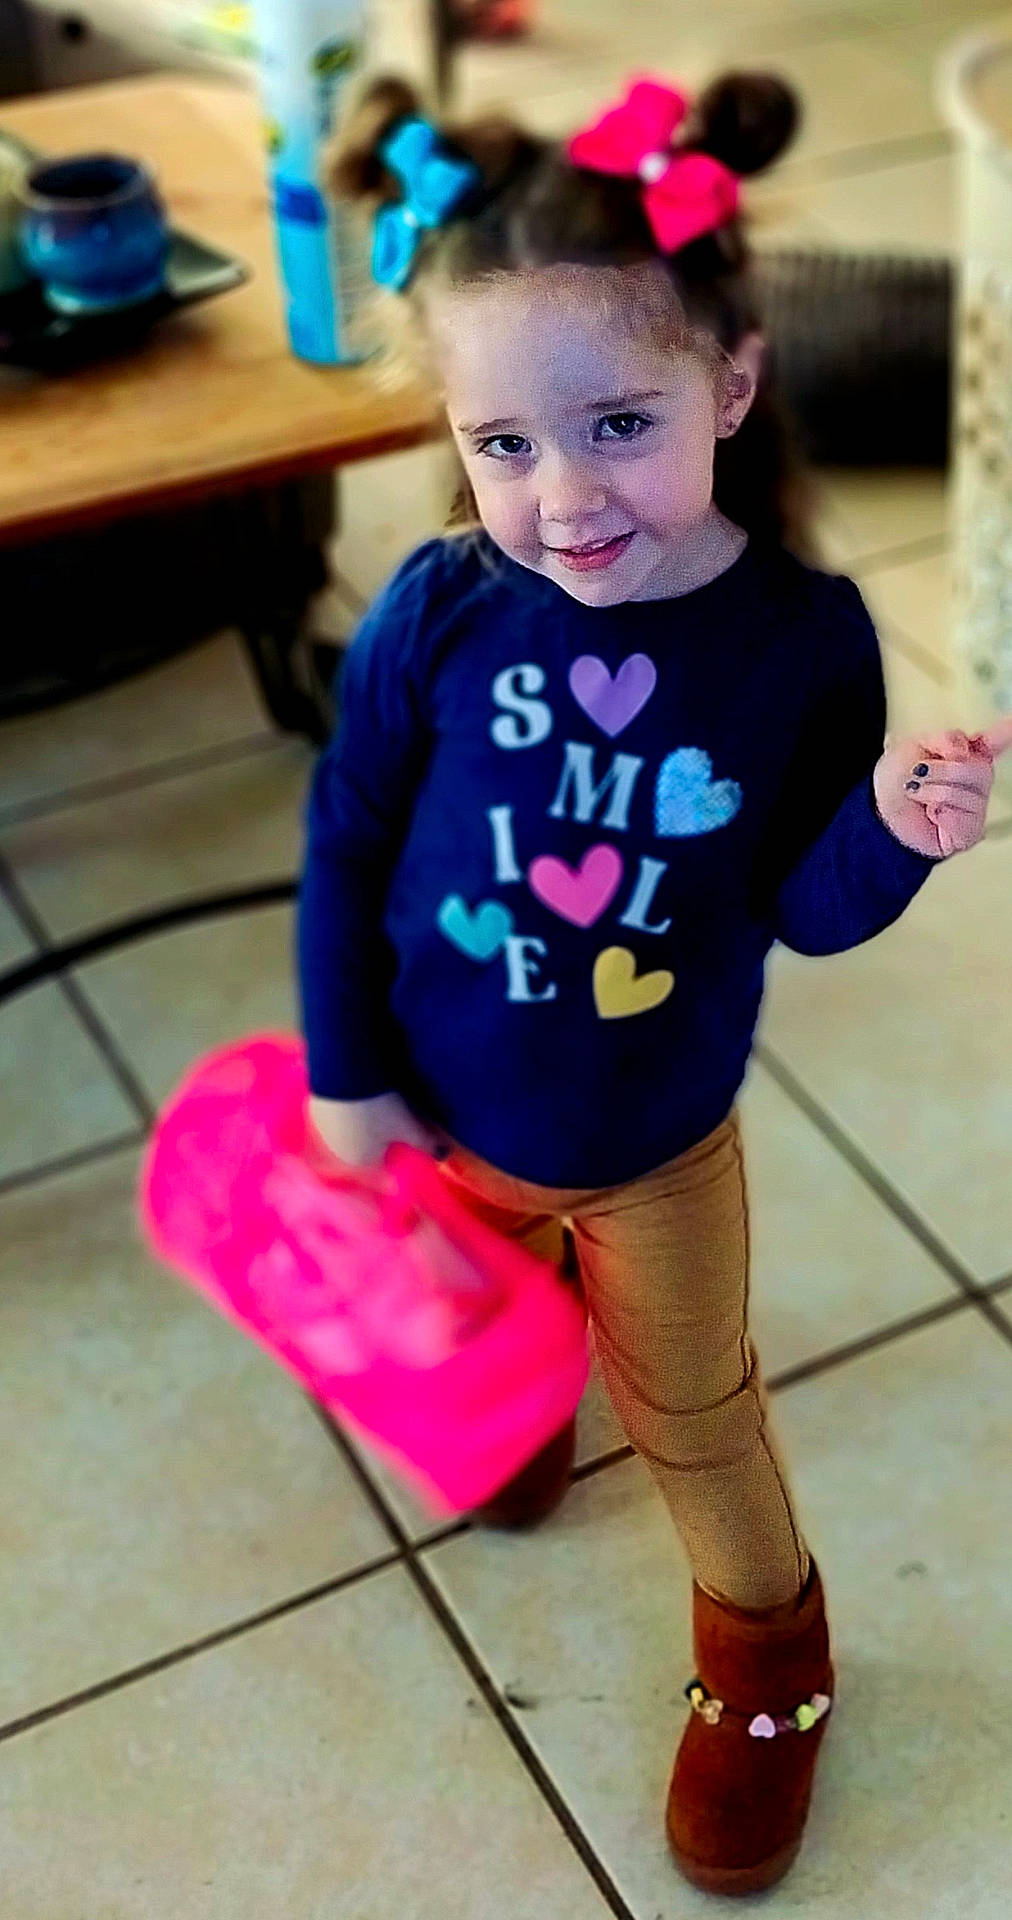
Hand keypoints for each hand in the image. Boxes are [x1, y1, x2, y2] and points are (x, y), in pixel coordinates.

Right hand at [308, 1091, 448, 1169]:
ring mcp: (324, 1132)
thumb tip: (444, 1156)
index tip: (405, 1146)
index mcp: (362, 1163)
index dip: (396, 1160)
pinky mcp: (314, 1110)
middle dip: (378, 1143)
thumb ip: (426, 1143)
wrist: (343, 1074)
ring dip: (360, 1126)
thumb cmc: (380, 1108)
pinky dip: (346, 1111)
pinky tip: (355, 1097)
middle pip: (364, 1152)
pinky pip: (336, 1117)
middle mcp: (339, 1154)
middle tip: (392, 1122)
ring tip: (374, 1105)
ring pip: (347, 1135)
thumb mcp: (408, 1125)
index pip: (382, 1170)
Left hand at [873, 719, 1011, 858]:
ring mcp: (976, 806)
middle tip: (918, 773)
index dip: (1007, 733)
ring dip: (933, 792)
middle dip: (944, 770)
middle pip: (980, 769)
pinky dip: (941, 814)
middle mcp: (975, 779)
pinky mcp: (970, 830)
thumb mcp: (913, 745)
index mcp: (964, 754)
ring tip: (917, 795)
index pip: (994, 742)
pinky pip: (965, 818)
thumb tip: (965, 750)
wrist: (879, 815)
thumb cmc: (895, 781)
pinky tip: (932, 815)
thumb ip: (944, 739)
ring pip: (968, 793)